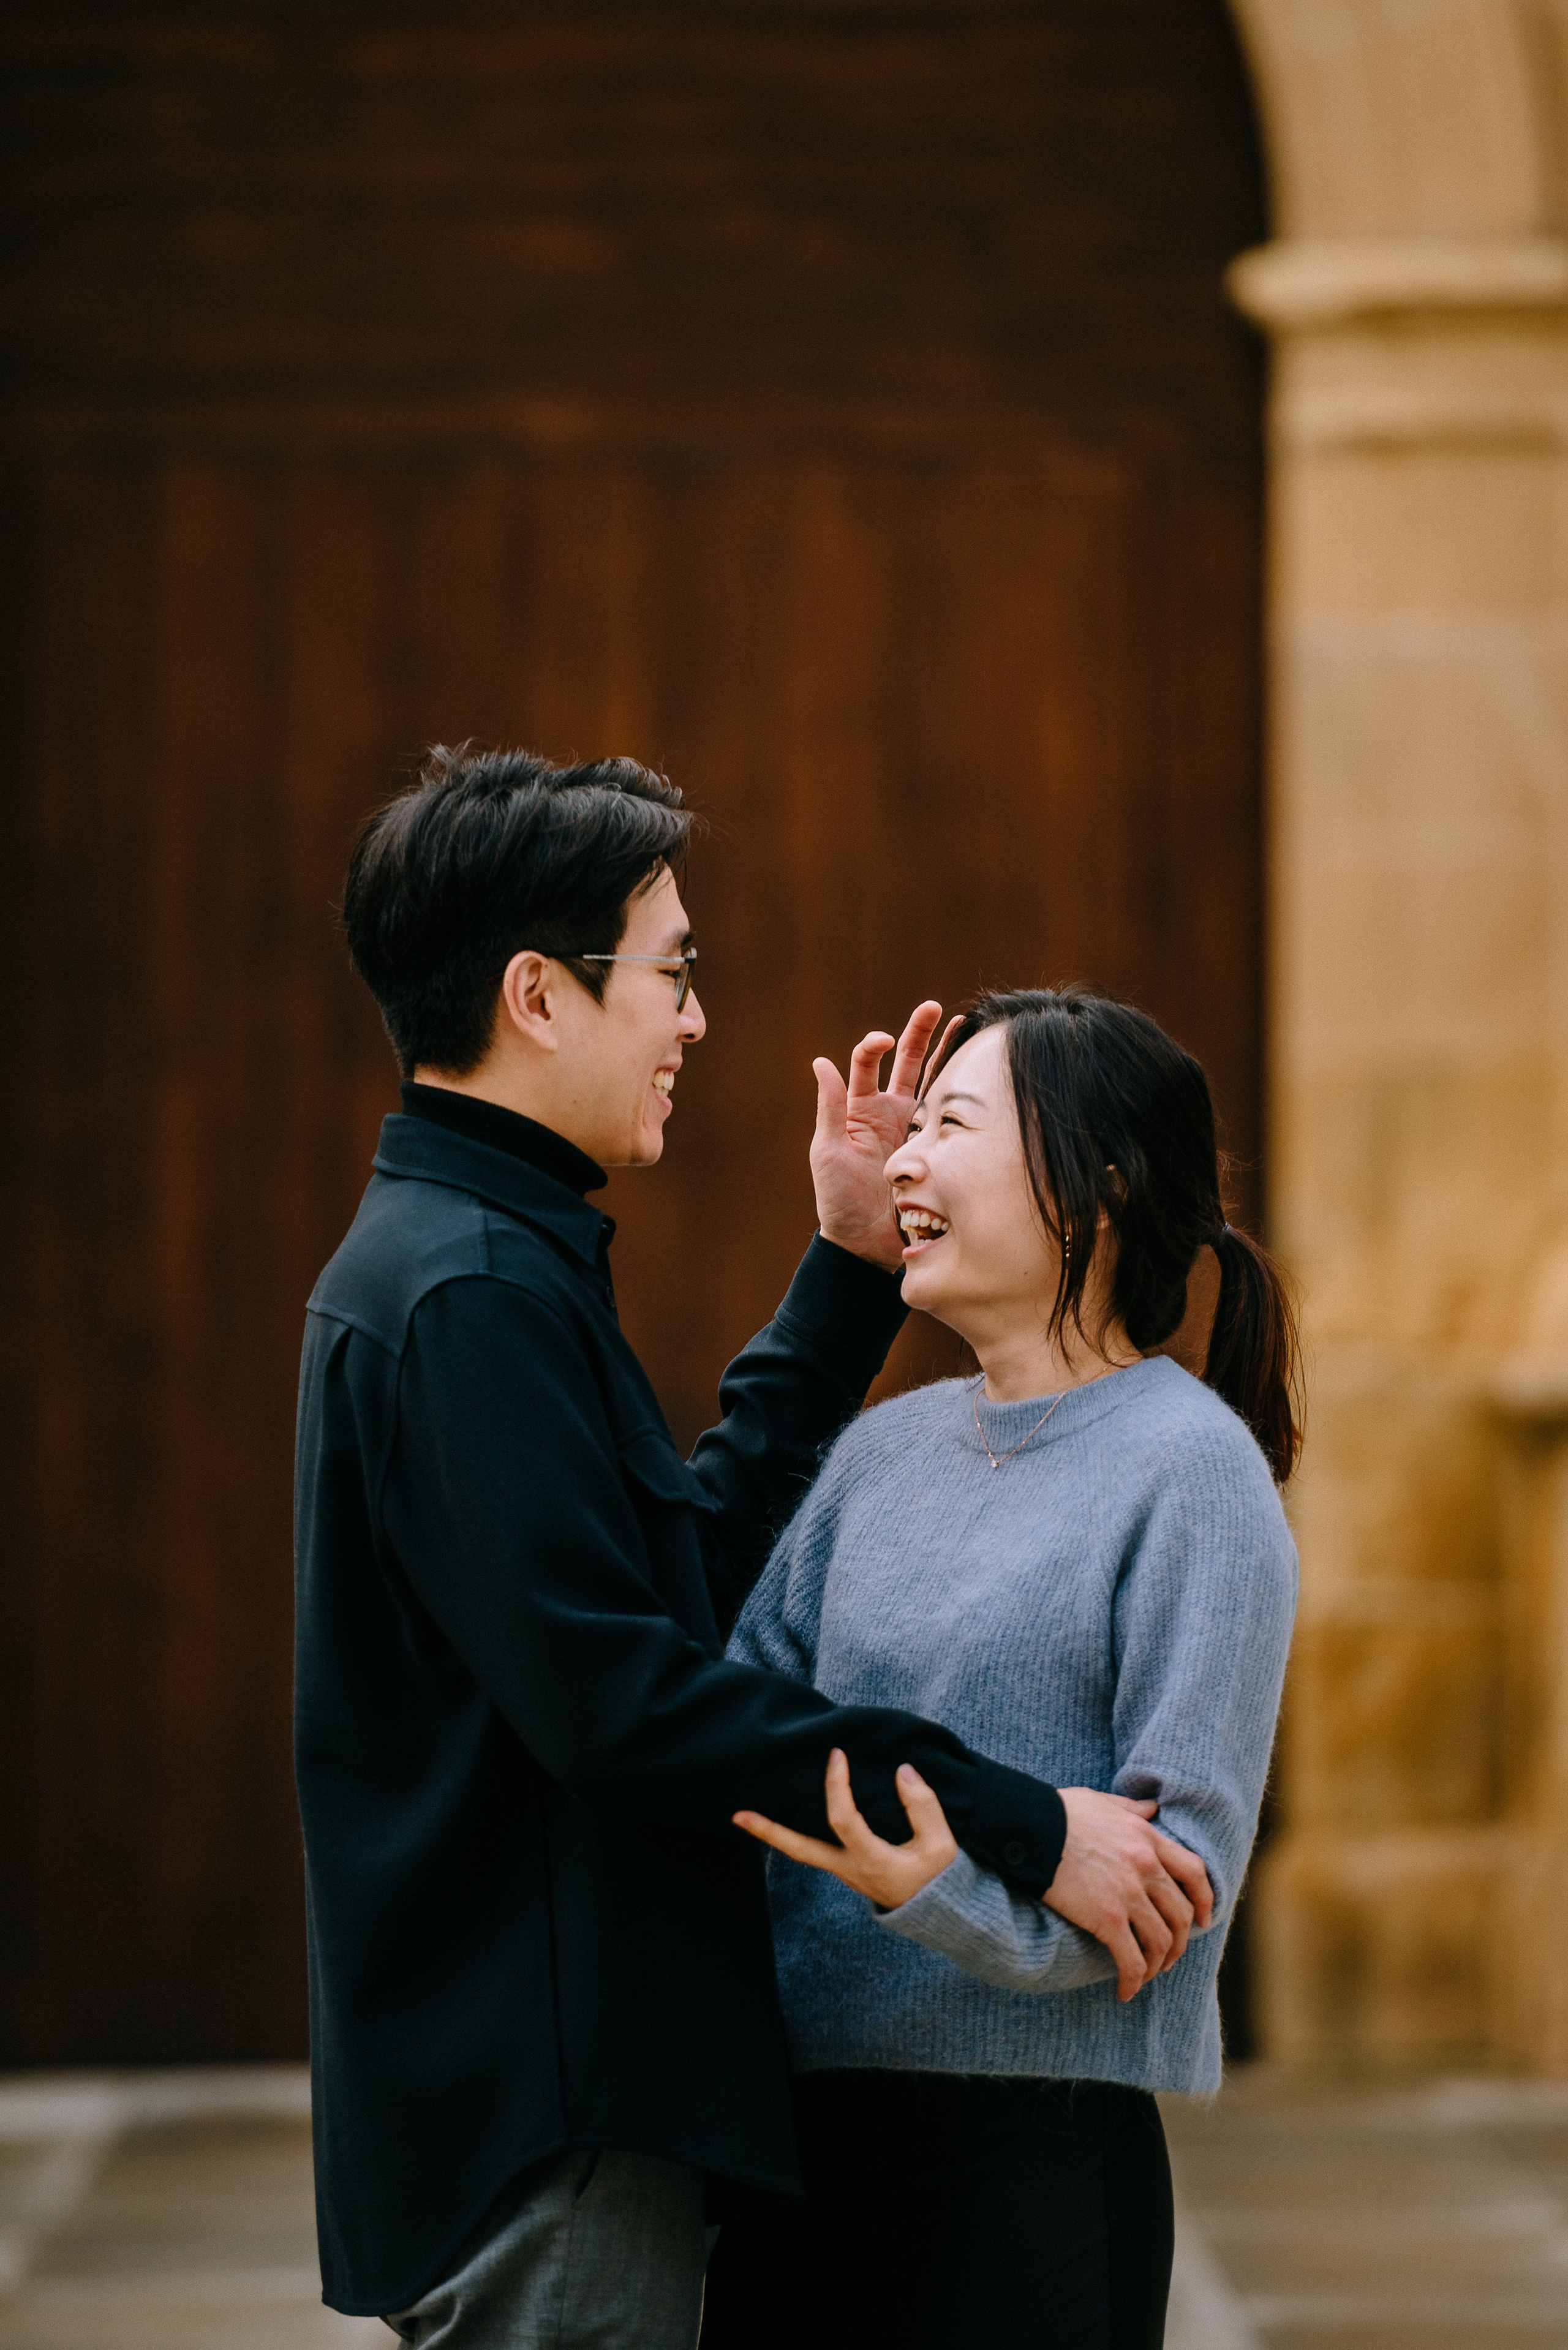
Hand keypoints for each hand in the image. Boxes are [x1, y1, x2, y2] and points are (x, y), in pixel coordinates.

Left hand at [733, 1748, 959, 1908]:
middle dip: (768, 1832)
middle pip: (800, 1851)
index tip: (837, 1755)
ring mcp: (845, 1873)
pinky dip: (798, 1834)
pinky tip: (789, 1817)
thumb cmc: (940, 1879)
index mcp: (872, 1860)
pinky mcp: (848, 1870)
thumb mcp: (942, 1844)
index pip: (843, 1819)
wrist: (940, 1913)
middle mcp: (850, 1869)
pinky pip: (816, 1850)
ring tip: (747, 1815)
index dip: (837, 1785)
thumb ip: (923, 1806)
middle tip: (738, 1815)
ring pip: (803, 1852)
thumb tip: (902, 1771)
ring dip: (775, 1834)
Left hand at [811, 1003, 953, 1269]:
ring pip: (935, 1080)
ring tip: (966, 1022)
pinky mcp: (937, 1146)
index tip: (882, 1042)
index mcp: (860, 1108)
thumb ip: (830, 1107)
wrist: (867, 1243)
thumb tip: (820, 1061)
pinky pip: (952, 1113)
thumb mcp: (828, 1152)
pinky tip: (980, 1068)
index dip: (874, 1046)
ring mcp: (916, 1127)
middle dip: (919, 1032)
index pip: (868, 1063)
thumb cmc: (839, 1200)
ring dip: (947, 1052)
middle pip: (908, 1062)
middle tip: (934, 1007)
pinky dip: (964, 1088)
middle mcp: (890, 1111)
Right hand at [1045, 1789, 1212, 2001]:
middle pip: (1180, 1914)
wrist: (1029, 1827)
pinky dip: (1133, 1980)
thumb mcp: (1102, 1801)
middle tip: (1168, 1955)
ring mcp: (1129, 1893)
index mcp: (1147, 1837)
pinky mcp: (1107, 1918)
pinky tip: (1125, 1990)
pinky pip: (1132, 1960)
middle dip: (1179, 1940)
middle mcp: (1146, 1866)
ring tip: (1146, 1974)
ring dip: (1158, 1963)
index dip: (1204, 1900)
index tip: (1203, 1919)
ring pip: (1161, 1941)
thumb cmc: (1059, 1812)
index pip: (1194, 1872)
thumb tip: (1152, 1808)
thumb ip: (1131, 1808)